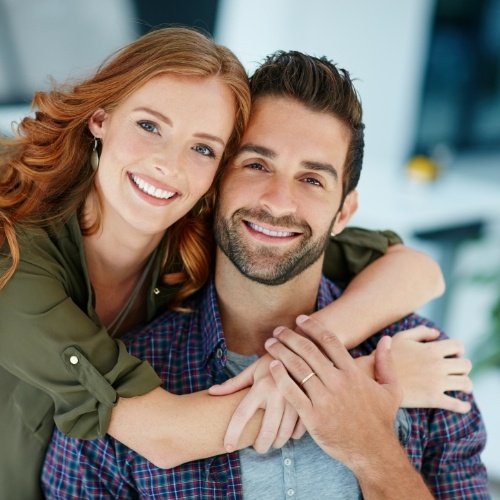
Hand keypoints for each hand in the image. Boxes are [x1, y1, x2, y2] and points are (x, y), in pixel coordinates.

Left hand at [209, 354, 305, 452]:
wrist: (300, 350)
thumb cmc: (272, 362)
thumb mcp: (252, 370)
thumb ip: (233, 384)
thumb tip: (212, 392)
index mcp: (260, 386)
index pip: (241, 415)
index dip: (232, 434)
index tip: (227, 447)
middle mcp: (277, 394)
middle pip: (265, 432)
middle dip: (259, 446)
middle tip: (257, 448)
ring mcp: (294, 400)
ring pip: (283, 434)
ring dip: (276, 443)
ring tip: (272, 442)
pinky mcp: (307, 404)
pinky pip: (299, 430)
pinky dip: (292, 436)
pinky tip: (288, 433)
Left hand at [264, 315, 402, 470]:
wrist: (374, 453)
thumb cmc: (381, 420)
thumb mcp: (391, 390)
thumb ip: (386, 363)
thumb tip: (386, 339)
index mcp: (353, 373)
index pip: (330, 341)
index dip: (313, 327)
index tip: (300, 319)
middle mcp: (338, 383)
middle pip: (309, 351)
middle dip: (291, 336)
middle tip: (278, 329)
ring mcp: (325, 400)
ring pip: (298, 368)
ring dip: (281, 352)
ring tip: (270, 343)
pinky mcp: (313, 417)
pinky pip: (292, 393)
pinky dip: (280, 377)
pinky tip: (272, 367)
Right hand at [391, 326, 472, 412]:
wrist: (373, 377)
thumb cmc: (386, 355)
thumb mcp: (401, 337)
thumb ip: (420, 332)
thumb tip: (437, 333)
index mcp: (431, 349)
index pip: (458, 346)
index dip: (458, 350)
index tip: (454, 355)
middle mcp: (438, 365)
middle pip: (466, 365)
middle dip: (463, 368)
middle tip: (456, 372)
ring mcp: (437, 383)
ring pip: (466, 384)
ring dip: (466, 386)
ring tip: (462, 388)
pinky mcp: (433, 399)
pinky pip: (457, 405)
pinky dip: (464, 406)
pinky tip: (463, 406)